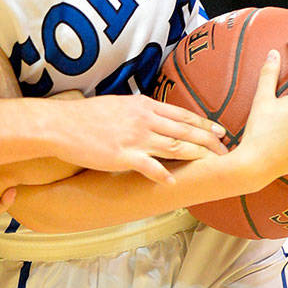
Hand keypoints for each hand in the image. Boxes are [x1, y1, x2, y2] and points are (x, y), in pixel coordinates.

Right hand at [43, 95, 229, 184]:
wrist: (61, 124)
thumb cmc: (86, 115)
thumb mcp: (118, 104)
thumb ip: (139, 109)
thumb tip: (152, 112)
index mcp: (144, 106)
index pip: (182, 114)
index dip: (204, 124)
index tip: (220, 131)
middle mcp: (144, 120)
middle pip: (186, 131)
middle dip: (209, 141)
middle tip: (226, 150)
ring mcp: (135, 138)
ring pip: (176, 147)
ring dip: (197, 156)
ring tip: (213, 165)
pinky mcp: (123, 156)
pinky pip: (150, 167)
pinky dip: (164, 176)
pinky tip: (174, 183)